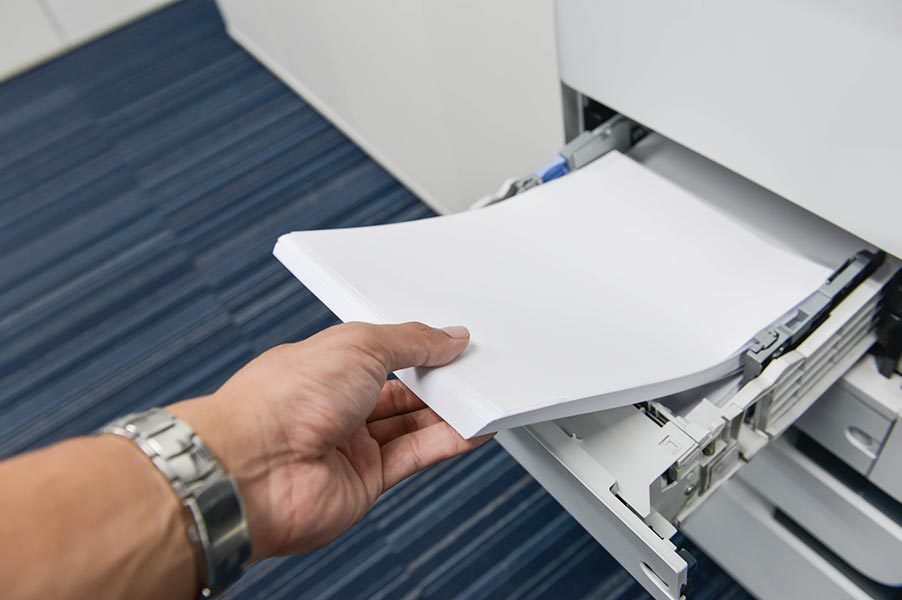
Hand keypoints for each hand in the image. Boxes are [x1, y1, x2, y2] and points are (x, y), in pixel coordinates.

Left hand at [169, 322, 488, 560]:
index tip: (452, 346)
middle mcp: (335, 405)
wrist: (253, 468)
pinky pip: (414, 456)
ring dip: (447, 414)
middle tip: (472, 373)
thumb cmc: (282, 399)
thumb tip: (447, 337)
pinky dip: (446, 443)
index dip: (418, 349)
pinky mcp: (364, 481)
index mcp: (326, 365)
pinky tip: (472, 430)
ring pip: (411, 426)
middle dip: (437, 382)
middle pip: (400, 391)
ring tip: (482, 400)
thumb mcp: (359, 344)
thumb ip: (411, 341)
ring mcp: (349, 445)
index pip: (383, 353)